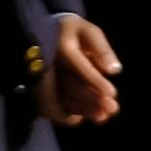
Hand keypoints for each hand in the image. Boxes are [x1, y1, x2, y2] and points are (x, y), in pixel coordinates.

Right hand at [42, 12, 125, 128]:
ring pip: (59, 96)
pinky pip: (48, 103)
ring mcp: (40, 76)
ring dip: (81, 109)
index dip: (95, 80)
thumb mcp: (89, 32)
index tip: (112, 93)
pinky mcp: (36, 86)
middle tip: (112, 109)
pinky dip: (64, 113)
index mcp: (61, 46)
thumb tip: (114, 70)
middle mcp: (47, 62)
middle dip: (91, 99)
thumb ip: (102, 49)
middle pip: (69, 84)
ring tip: (102, 117)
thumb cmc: (72, 32)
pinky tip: (79, 118)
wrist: (43, 31)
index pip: (78, 65)